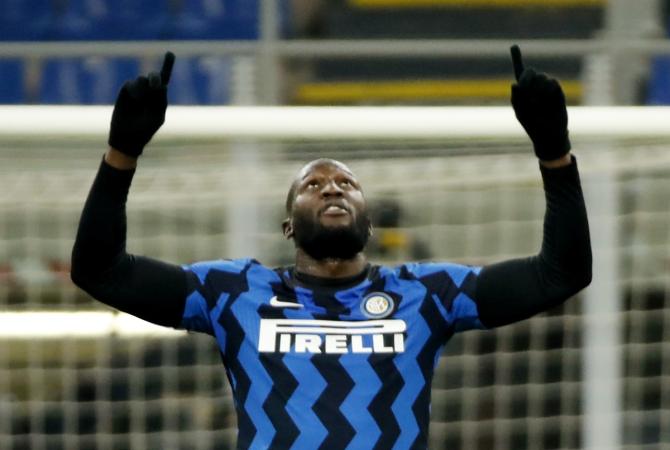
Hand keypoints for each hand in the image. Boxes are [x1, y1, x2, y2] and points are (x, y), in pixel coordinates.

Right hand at [108, 52, 174, 157]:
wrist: (127, 137)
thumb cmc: (145, 129)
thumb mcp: (157, 116)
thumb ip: (160, 99)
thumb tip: (158, 83)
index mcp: (160, 97)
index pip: (165, 79)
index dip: (167, 65)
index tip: (170, 53)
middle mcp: (149, 91)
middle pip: (154, 76)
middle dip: (155, 78)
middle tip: (154, 84)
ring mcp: (138, 90)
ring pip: (143, 79)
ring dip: (144, 89)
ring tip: (141, 102)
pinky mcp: (127, 90)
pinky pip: (132, 83)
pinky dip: (135, 91)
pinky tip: (135, 100)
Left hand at [510, 45, 569, 160]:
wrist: (549, 134)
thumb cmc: (533, 125)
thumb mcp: (520, 113)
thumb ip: (516, 98)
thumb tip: (513, 84)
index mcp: (523, 90)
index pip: (520, 71)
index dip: (517, 58)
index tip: (514, 46)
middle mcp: (534, 86)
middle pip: (530, 72)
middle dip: (526, 78)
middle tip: (524, 89)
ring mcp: (546, 88)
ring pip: (541, 77)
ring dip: (536, 88)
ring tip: (535, 103)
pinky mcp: (557, 90)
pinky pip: (552, 82)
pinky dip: (546, 91)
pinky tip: (545, 100)